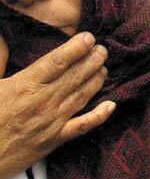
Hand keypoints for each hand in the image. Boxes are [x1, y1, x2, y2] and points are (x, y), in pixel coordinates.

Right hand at [0, 32, 115, 178]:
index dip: (77, 47)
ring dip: (97, 80)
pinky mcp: (54, 140)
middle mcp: (42, 102)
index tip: (89, 37)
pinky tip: (111, 105)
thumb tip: (4, 43)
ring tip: (105, 67)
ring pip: (82, 95)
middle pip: (76, 75)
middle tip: (103, 49)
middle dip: (93, 59)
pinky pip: (82, 126)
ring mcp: (51, 122)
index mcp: (24, 86)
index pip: (58, 61)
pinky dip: (99, 116)